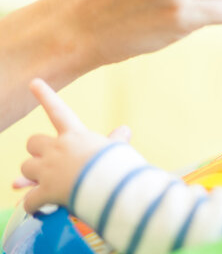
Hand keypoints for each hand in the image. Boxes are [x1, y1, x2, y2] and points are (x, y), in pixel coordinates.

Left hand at [18, 79, 115, 213]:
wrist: (112, 188)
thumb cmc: (120, 166)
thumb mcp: (119, 150)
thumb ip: (116, 141)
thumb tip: (125, 130)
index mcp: (76, 135)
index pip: (58, 110)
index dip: (45, 95)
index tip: (33, 82)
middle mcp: (58, 148)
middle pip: (33, 142)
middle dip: (37, 151)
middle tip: (47, 161)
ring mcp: (48, 170)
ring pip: (25, 168)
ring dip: (31, 177)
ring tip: (45, 185)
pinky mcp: (45, 193)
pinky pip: (29, 201)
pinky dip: (34, 206)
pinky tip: (41, 210)